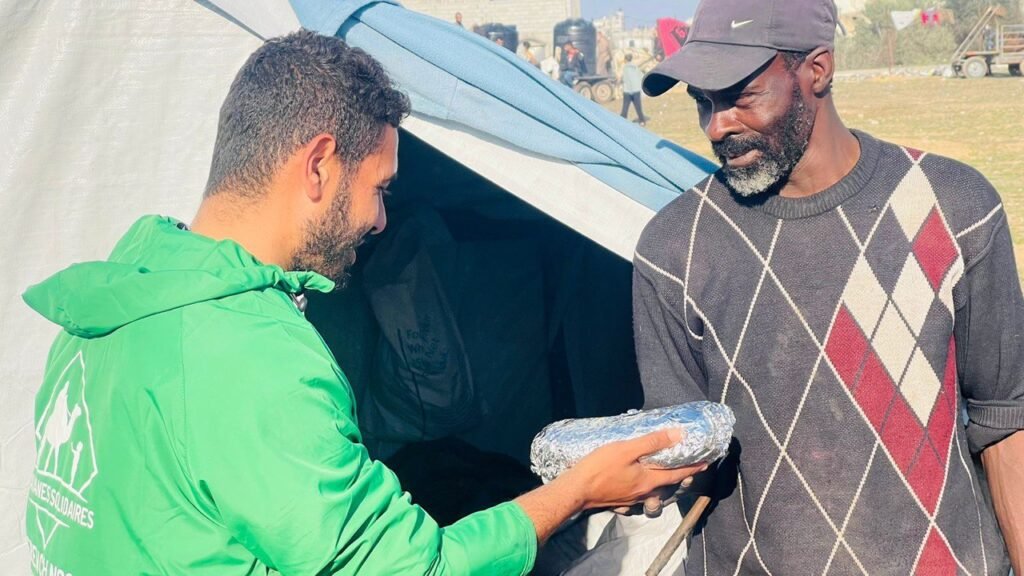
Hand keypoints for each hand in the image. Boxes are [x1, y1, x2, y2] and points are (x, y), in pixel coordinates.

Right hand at [561, 429, 707, 510]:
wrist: (575, 490)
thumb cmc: (599, 467)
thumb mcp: (626, 449)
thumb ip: (652, 442)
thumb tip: (678, 435)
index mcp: (649, 480)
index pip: (678, 474)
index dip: (694, 467)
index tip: (707, 463)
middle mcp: (644, 493)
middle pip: (668, 485)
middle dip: (679, 476)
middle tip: (687, 465)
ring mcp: (631, 500)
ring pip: (654, 492)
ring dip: (662, 484)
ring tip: (662, 472)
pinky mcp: (619, 501)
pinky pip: (638, 497)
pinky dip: (644, 490)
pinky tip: (637, 482)